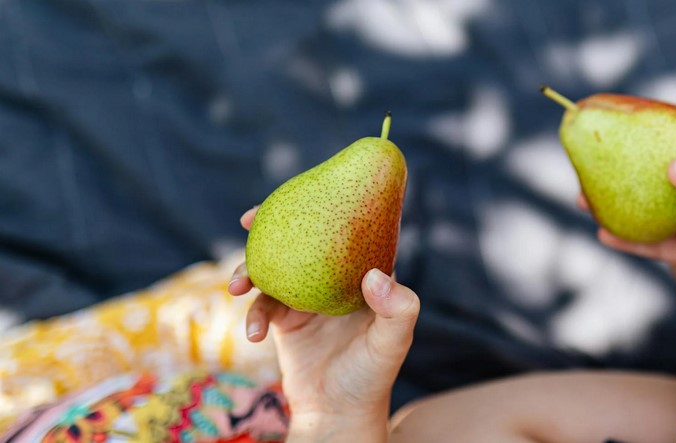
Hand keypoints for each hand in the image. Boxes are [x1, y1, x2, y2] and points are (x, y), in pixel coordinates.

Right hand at [228, 207, 418, 438]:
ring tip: (237, 285)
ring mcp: (306, 298)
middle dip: (272, 225)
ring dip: (249, 270)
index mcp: (364, 276)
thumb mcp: (392, 344)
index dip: (329, 204)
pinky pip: (262, 307)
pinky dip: (254, 316)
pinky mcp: (284, 320)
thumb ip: (396, 309)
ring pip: (273, 270)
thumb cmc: (372, 377)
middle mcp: (334, 281)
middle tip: (248, 217)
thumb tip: (375, 274)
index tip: (302, 189)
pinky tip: (254, 334)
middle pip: (301, 241)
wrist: (338, 414)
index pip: (349, 230)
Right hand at [590, 111, 675, 308]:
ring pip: (651, 207)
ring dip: (618, 203)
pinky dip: (631, 240)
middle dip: (622, 161)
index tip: (614, 109)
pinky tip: (605, 234)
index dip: (651, 113)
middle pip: (657, 167)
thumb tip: (672, 169)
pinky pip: (658, 245)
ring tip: (583, 196)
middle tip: (587, 156)